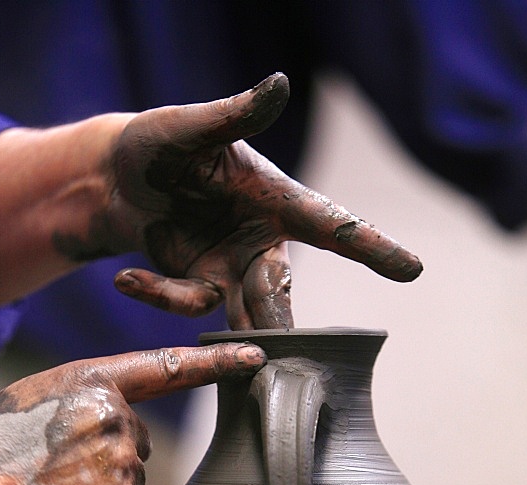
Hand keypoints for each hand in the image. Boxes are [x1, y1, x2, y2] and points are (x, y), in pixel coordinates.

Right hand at [0, 341, 264, 484]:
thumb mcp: (33, 399)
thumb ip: (85, 395)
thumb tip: (120, 412)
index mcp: (91, 382)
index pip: (166, 367)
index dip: (215, 363)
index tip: (254, 358)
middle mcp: (115, 418)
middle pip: (137, 433)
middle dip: (108, 448)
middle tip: (56, 463)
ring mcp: (121, 464)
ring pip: (130, 471)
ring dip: (101, 482)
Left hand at [109, 73, 422, 328]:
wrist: (113, 180)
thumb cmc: (158, 144)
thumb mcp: (189, 128)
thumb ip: (234, 116)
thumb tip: (278, 85)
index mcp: (274, 200)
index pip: (330, 225)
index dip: (372, 247)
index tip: (413, 268)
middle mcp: (260, 242)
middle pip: (280, 292)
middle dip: (282, 324)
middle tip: (287, 356)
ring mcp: (230, 270)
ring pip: (242, 314)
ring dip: (228, 329)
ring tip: (191, 321)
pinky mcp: (197, 287)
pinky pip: (187, 307)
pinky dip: (156, 296)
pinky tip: (124, 278)